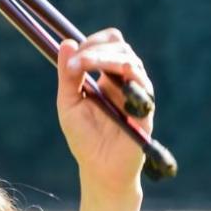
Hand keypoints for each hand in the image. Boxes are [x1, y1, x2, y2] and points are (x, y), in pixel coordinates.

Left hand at [56, 30, 154, 195]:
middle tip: (76, 64)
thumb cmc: (84, 138)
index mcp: (106, 77)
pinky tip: (109, 79)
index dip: (91, 43)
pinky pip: (141, 82)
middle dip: (96, 49)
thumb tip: (65, 42)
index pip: (107, 45)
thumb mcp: (68, 103)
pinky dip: (125, 74)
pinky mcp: (145, 106)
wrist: (100, 168)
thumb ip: (68, 75)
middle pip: (120, 47)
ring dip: (105, 58)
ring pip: (130, 59)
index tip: (71, 57)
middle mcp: (124, 81)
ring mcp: (137, 92)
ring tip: (84, 66)